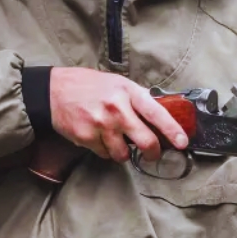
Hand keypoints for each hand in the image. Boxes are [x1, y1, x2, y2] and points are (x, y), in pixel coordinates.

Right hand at [49, 67, 188, 162]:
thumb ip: (137, 98)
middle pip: (145, 141)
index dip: (172, 130)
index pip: (156, 113)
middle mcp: (117, 109)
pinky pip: (105, 154)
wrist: (53, 91)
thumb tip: (161, 111)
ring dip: (123, 152)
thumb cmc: (88, 86)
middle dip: (153, 152)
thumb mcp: (116, 83)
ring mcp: (102, 125)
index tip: (183, 142)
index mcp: (128, 92)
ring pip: (124, 154)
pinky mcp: (87, 138)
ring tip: (115, 140)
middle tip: (152, 154)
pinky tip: (98, 137)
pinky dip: (104, 150)